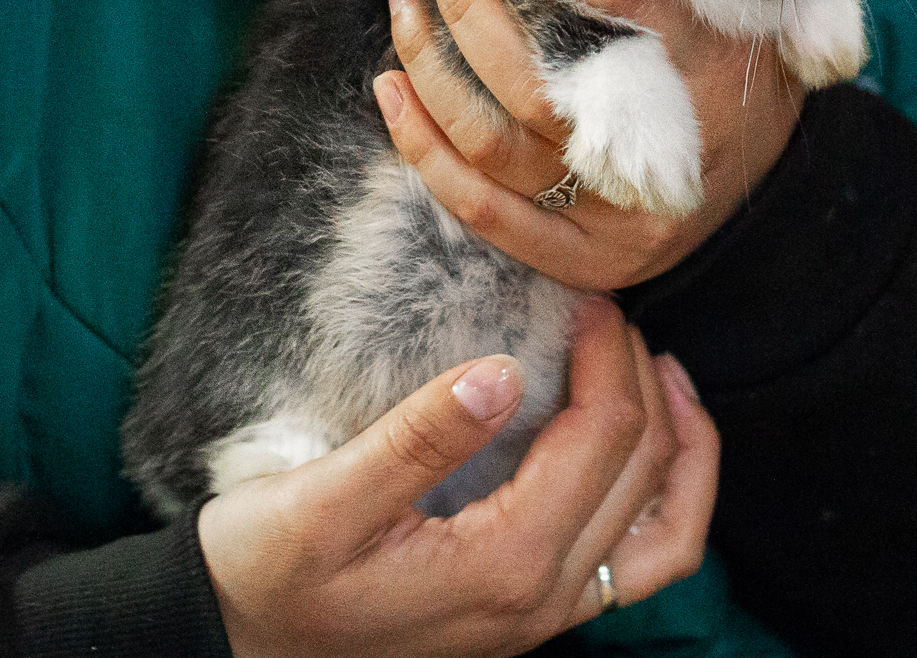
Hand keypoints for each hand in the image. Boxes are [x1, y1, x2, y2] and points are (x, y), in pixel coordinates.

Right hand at [196, 299, 716, 657]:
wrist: (236, 646)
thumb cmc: (265, 575)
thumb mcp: (319, 502)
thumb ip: (416, 440)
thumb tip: (499, 372)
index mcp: (504, 563)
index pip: (603, 436)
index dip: (608, 352)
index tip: (587, 294)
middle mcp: (544, 598)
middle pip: (645, 468)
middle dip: (640, 375)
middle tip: (607, 310)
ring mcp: (547, 614)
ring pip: (668, 526)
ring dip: (681, 441)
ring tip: (660, 370)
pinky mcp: (536, 612)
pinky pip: (642, 560)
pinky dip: (667, 497)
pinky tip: (647, 447)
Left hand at [376, 0, 804, 289]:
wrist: (776, 208)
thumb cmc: (744, 87)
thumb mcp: (746, 15)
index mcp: (711, 73)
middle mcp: (660, 151)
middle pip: (537, 80)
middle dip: (473, 5)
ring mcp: (615, 215)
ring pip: (493, 143)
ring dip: (431, 67)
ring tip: (404, 2)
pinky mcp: (579, 258)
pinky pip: (480, 208)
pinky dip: (424, 147)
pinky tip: (390, 88)